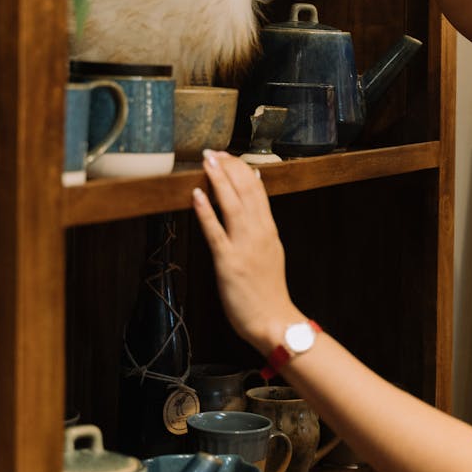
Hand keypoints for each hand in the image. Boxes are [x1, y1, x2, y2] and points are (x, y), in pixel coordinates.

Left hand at [193, 151, 300, 354]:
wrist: (274, 321)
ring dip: (218, 180)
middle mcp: (258, 233)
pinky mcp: (229, 263)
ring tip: (207, 161)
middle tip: (213, 151)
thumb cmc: (269, 289)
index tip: (228, 154)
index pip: (256, 189)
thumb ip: (263, 222)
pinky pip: (215, 232)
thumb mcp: (271, 249)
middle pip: (245, 190)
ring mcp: (244, 246)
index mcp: (269, 229)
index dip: (241, 168)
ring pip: (232, 205)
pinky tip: (197, 195)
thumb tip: (256, 191)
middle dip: (228, 167)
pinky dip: (206, 211)